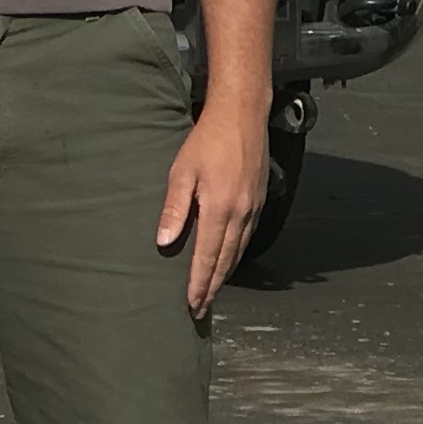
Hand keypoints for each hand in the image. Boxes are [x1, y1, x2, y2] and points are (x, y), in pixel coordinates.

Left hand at [158, 99, 270, 314]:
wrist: (243, 115)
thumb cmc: (207, 140)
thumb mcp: (182, 171)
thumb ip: (174, 208)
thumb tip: (163, 243)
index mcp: (219, 209)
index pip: (207, 257)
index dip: (199, 283)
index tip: (191, 304)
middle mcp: (240, 214)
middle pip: (225, 261)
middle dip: (212, 287)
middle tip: (201, 309)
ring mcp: (253, 208)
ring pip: (239, 252)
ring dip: (225, 274)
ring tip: (212, 292)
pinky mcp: (259, 201)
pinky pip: (247, 237)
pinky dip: (236, 255)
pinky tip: (228, 260)